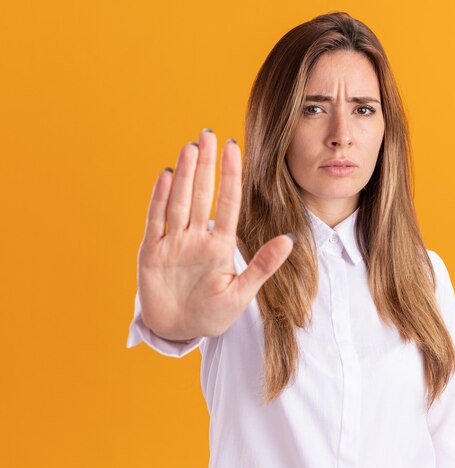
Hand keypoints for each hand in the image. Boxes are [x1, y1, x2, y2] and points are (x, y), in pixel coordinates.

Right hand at [137, 129, 294, 339]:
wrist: (179, 332)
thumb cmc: (212, 315)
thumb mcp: (241, 293)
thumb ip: (263, 266)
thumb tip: (289, 240)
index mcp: (220, 246)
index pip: (228, 203)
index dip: (231, 176)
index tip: (234, 148)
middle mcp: (196, 238)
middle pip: (202, 194)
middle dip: (206, 165)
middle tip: (208, 134)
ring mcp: (173, 242)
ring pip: (179, 201)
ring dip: (184, 175)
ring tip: (190, 147)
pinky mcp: (151, 252)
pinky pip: (155, 220)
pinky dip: (159, 198)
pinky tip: (166, 175)